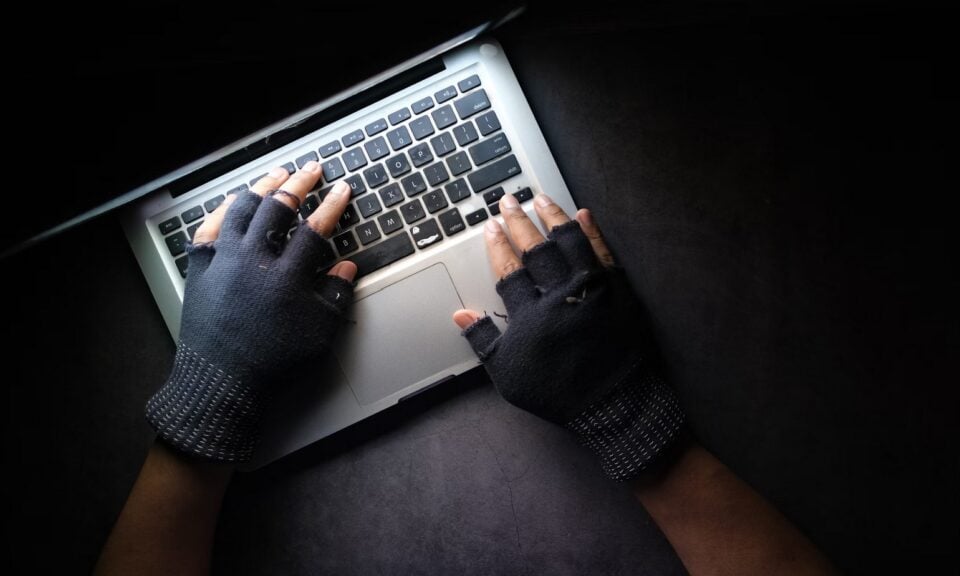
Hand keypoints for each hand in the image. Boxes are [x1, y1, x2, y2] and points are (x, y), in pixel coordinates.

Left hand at [145, 162, 354, 462]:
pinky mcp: (200, 269)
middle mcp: (253, 260)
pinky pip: (209, 228)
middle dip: (299, 184)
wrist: (221, 383)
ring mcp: (223, 261)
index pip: (316, 228)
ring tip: (276, 175)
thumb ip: (336, 295)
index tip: (343, 190)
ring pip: (242, 209)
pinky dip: (223, 210)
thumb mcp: (319, 334)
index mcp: (286, 276)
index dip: (332, 206)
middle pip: (278, 208)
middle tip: (312, 170)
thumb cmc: (273, 363)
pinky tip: (233, 201)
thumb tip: (347, 267)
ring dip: (262, 188)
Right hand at [453, 192, 684, 480]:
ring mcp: (593, 289)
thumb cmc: (557, 391)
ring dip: (553, 217)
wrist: (613, 404)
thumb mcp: (509, 374)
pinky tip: (583, 214)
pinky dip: (593, 231)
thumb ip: (484, 340)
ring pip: (570, 242)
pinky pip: (604, 252)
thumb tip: (460, 314)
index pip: (509, 269)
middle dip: (519, 222)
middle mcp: (561, 294)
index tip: (490, 226)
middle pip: (536, 249)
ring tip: (541, 198)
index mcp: (531, 314)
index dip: (497, 245)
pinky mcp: (619, 290)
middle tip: (508, 201)